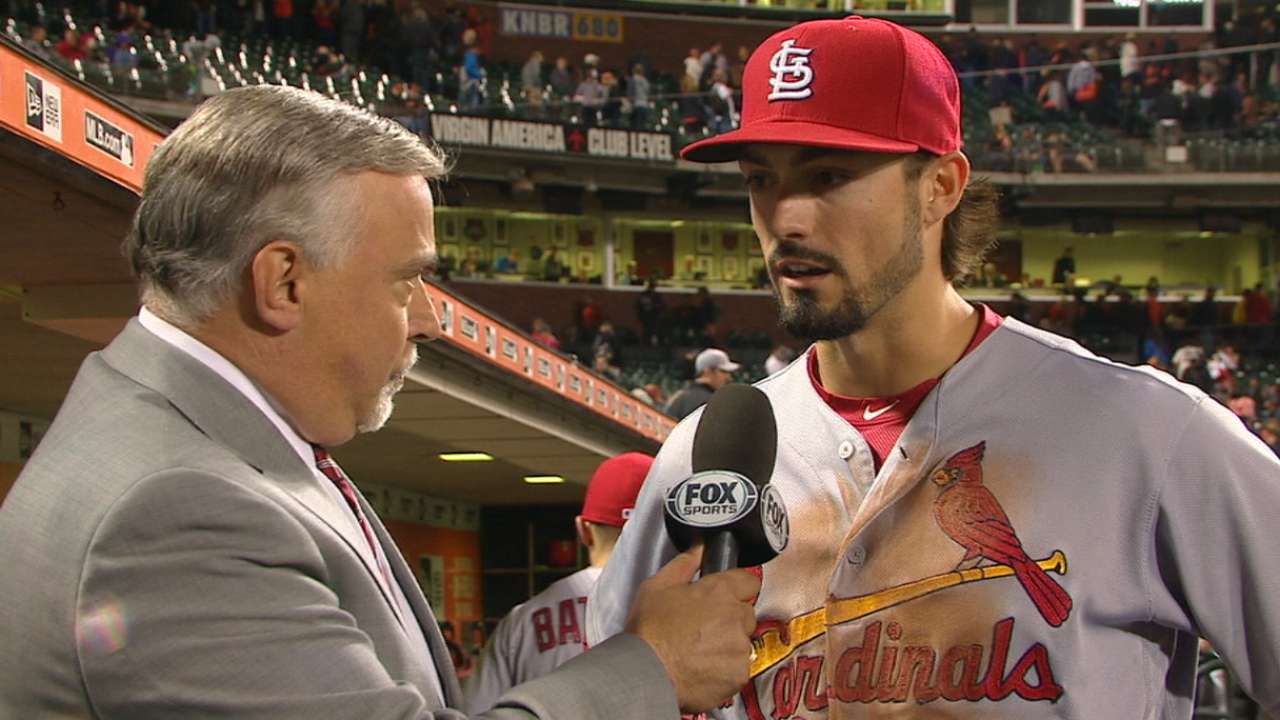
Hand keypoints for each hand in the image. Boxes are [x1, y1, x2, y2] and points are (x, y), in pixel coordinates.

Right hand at [624, 544, 759, 712]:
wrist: (646, 673)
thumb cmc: (649, 631)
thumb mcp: (657, 586)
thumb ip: (685, 563)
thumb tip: (700, 547)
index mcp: (719, 591)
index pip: (749, 581)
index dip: (737, 589)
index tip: (726, 596)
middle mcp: (735, 617)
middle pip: (746, 614)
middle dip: (731, 619)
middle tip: (704, 628)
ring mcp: (740, 647)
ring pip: (743, 642)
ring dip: (728, 645)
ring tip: (700, 651)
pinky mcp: (739, 673)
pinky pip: (739, 668)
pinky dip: (726, 670)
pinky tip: (704, 668)